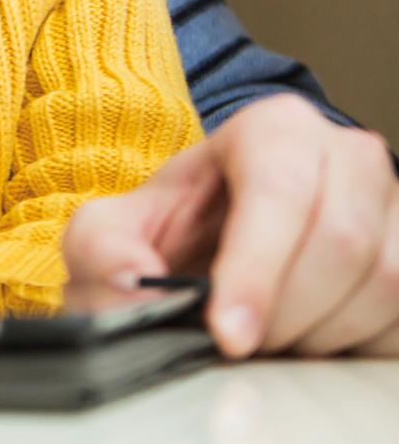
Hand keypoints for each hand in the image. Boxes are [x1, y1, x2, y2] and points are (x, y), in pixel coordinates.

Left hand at [63, 93, 398, 356]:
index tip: (228, 334)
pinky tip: (307, 339)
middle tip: (239, 344)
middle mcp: (347, 155)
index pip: (279, 192)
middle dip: (284, 312)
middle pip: (341, 243)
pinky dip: (355, 345)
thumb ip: (104, 249)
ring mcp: (394, 206)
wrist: (221, 241)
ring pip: (385, 284)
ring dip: (321, 333)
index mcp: (274, 129)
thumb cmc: (176, 227)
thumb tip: (133, 283)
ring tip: (267, 338)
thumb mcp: (114, 228)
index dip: (256, 270)